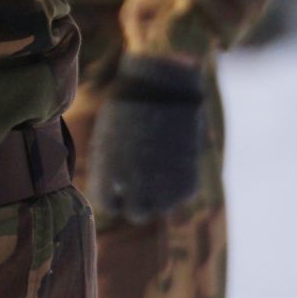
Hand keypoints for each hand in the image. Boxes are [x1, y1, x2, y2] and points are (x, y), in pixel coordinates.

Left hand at [86, 54, 209, 223]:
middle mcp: (135, 189)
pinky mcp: (189, 181)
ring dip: (160, 194)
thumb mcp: (108, 138)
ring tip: (159, 168)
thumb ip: (111, 168)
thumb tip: (116, 188)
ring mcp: (164, 188)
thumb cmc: (128, 104)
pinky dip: (179, 183)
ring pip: (161, 208)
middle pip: (135, 213)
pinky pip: (183, 195)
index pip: (107, 204)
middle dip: (137, 200)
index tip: (119, 184)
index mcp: (108, 178)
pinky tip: (176, 159)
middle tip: (141, 181)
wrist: (162, 85)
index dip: (113, 195)